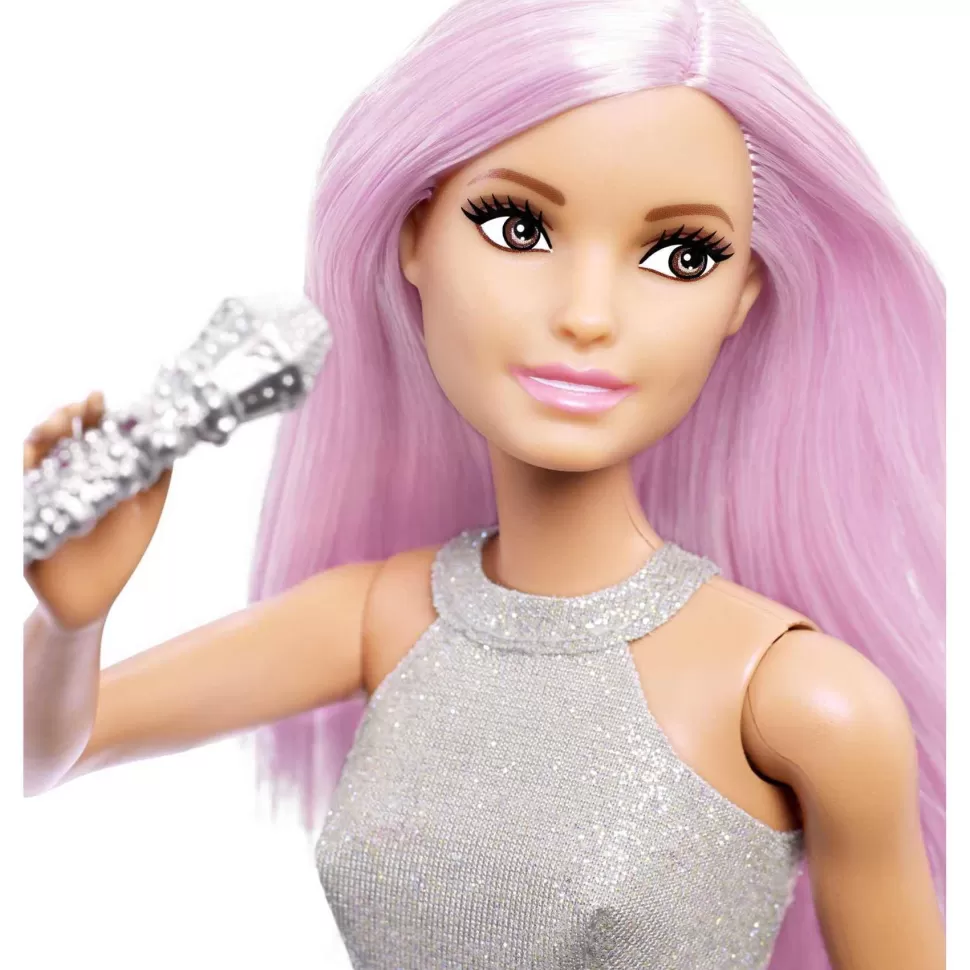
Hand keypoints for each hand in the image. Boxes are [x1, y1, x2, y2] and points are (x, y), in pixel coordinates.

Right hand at [24, 391, 172, 630]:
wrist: (91, 600)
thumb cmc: (120, 552)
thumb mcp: (148, 510)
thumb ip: (158, 477)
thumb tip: (171, 439)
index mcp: (96, 470)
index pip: (92, 432)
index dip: (95, 413)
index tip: (101, 397)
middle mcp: (66, 475)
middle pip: (60, 434)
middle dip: (68, 415)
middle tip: (82, 406)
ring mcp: (43, 491)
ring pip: (36, 451)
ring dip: (45, 432)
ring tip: (58, 423)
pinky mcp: (27, 512)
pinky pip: (21, 483)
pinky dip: (25, 465)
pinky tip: (32, 451)